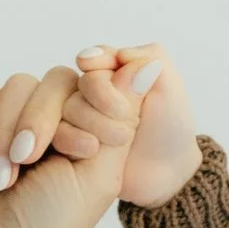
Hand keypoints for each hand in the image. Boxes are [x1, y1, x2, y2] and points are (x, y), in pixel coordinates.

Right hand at [0, 63, 141, 227]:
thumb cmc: (47, 227)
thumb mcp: (100, 177)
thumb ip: (122, 119)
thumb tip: (148, 66)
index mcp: (88, 135)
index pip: (95, 88)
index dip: (91, 107)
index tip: (87, 148)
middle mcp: (52, 123)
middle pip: (57, 80)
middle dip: (46, 121)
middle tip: (32, 159)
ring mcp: (12, 120)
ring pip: (18, 85)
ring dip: (10, 131)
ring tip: (4, 177)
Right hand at [71, 39, 203, 208]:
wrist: (167, 174)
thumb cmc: (171, 128)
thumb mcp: (170, 86)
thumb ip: (151, 57)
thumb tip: (120, 53)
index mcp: (114, 72)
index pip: (94, 59)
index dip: (96, 61)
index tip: (91, 65)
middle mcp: (92, 93)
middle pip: (78, 82)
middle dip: (98, 96)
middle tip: (123, 114)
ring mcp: (79, 119)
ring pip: (65, 108)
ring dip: (88, 121)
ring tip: (117, 139)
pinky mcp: (70, 145)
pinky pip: (57, 135)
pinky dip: (69, 139)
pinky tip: (89, 149)